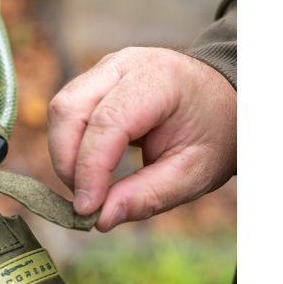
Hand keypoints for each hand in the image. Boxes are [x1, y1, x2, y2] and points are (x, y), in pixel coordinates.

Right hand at [47, 47, 236, 230]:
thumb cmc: (211, 133)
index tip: (87, 210)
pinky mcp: (94, 81)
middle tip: (85, 202)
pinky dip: (69, 146)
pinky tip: (89, 170)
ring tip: (88, 187)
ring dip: (65, 156)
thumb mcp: (194, 173)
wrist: (222, 100)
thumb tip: (101, 218)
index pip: (107, 121)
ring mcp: (106, 69)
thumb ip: (148, 196)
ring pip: (61, 110)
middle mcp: (126, 65)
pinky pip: (66, 112)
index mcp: (160, 79)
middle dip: (68, 162)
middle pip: (69, 109)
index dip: (90, 168)